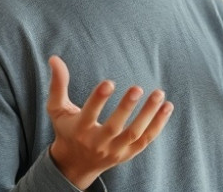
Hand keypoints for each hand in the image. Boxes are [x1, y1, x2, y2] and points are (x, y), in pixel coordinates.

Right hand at [45, 56, 173, 188]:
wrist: (76, 164)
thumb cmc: (68, 130)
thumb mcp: (57, 110)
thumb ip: (57, 85)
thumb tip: (54, 58)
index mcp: (80, 130)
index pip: (89, 114)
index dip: (98, 99)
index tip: (109, 82)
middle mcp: (98, 142)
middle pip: (114, 127)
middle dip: (126, 108)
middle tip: (137, 88)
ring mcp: (115, 150)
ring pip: (134, 133)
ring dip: (148, 115)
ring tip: (159, 93)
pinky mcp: (128, 154)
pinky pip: (146, 139)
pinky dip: (158, 124)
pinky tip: (167, 107)